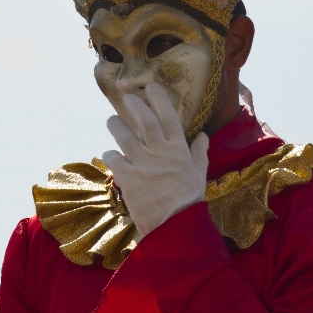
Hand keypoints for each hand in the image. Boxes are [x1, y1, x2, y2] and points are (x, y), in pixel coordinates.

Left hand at [102, 82, 208, 236]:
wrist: (176, 226)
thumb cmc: (189, 201)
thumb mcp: (199, 175)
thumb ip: (199, 153)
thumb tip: (203, 136)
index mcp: (179, 149)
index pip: (168, 116)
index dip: (159, 99)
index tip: (151, 86)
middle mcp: (160, 152)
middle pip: (144, 120)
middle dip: (134, 105)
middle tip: (127, 98)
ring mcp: (143, 164)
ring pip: (125, 136)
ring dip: (116, 125)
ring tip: (111, 121)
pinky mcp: (129, 178)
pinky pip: (114, 159)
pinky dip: (109, 155)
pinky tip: (109, 154)